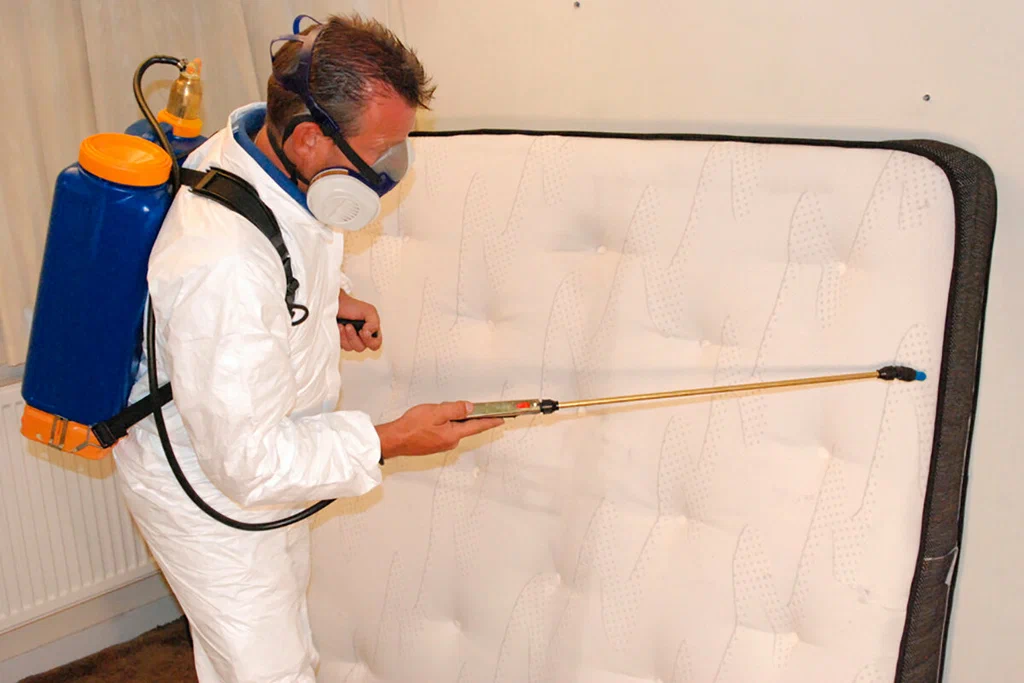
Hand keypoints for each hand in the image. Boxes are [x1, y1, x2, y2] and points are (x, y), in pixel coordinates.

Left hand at [337, 290, 381, 351]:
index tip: (362, 331)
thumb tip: (369, 333)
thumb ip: (374, 323)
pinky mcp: (341, 341)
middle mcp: (362, 338)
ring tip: (343, 325)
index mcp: (371, 332)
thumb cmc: (351, 307)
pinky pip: (341, 346)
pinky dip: (339, 336)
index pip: (375, 345)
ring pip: (350, 348)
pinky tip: (338, 327)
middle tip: (349, 325)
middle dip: (353, 337)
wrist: (336, 305)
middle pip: (361, 348)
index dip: (369, 341)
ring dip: (345, 336)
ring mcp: (350, 341)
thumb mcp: (369, 311)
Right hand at [375, 401, 503, 458]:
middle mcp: (451, 442)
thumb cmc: (411, 427)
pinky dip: (441, 422)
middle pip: (464, 424)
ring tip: (431, 412)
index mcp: (454, 434)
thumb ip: (455, 409)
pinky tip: (429, 419)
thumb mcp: (436, 411)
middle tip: (444, 406)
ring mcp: (442, 444)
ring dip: (447, 417)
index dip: (491, 421)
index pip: (478, 426)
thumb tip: (470, 408)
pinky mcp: (435, 444)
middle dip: (459, 413)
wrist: (394, 440)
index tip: (502, 419)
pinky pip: (444, 430)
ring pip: (452, 426)